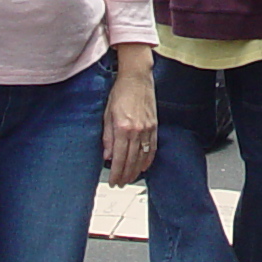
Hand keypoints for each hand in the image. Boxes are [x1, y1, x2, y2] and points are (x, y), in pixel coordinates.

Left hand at [103, 58, 157, 186]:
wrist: (137, 77)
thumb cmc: (120, 92)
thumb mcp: (107, 114)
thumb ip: (107, 136)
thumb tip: (107, 155)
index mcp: (122, 128)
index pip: (118, 157)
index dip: (115, 172)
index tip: (113, 181)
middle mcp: (136, 130)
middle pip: (131, 160)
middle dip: (125, 175)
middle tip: (120, 183)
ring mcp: (147, 129)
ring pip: (142, 157)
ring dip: (136, 171)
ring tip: (130, 179)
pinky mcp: (154, 125)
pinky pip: (152, 147)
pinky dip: (148, 159)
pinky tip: (144, 167)